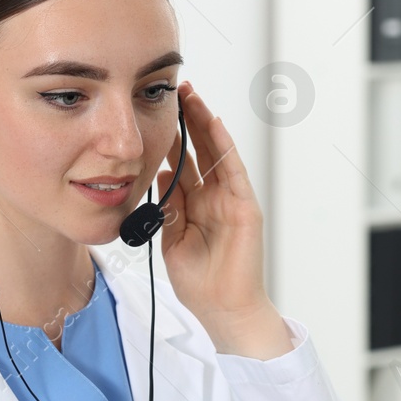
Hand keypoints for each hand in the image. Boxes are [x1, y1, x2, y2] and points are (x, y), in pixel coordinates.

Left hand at [155, 82, 293, 359]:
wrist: (223, 310)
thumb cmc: (200, 282)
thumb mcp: (171, 238)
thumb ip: (168, 206)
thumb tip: (159, 173)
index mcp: (197, 205)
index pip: (183, 162)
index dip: (171, 137)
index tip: (155, 112)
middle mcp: (215, 197)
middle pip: (201, 150)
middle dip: (189, 120)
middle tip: (175, 90)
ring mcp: (232, 200)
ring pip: (217, 153)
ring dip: (205, 123)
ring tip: (192, 96)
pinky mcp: (246, 208)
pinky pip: (233, 171)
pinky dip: (224, 147)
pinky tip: (213, 125)